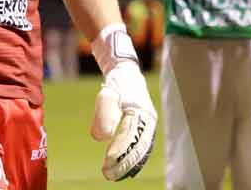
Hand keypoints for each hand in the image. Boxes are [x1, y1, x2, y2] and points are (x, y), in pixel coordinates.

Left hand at [90, 26, 156, 180]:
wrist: (127, 75)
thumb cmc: (116, 85)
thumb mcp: (107, 95)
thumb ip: (104, 115)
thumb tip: (102, 138)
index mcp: (142, 112)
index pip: (131, 136)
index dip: (120, 150)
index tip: (108, 160)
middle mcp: (148, 122)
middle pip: (138, 147)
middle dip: (124, 162)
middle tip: (108, 173)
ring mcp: (148, 127)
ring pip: (141, 151)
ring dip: (128, 165)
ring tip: (112, 175)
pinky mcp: (143, 130)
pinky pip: (140, 149)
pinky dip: (133, 161)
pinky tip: (123, 170)